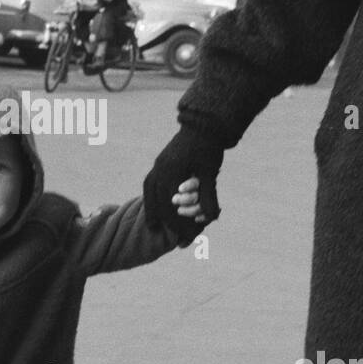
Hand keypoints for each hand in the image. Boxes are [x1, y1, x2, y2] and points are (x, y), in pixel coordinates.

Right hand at [144, 127, 223, 243]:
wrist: (204, 125)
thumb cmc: (209, 149)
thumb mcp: (210, 173)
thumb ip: (209, 196)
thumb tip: (212, 219)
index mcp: (172, 172)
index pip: (172, 206)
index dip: (179, 224)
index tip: (187, 239)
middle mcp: (161, 169)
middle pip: (159, 202)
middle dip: (168, 222)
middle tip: (176, 239)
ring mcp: (158, 164)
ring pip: (150, 193)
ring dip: (152, 210)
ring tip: (153, 226)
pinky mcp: (160, 161)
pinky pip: (150, 183)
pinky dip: (150, 197)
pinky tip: (154, 204)